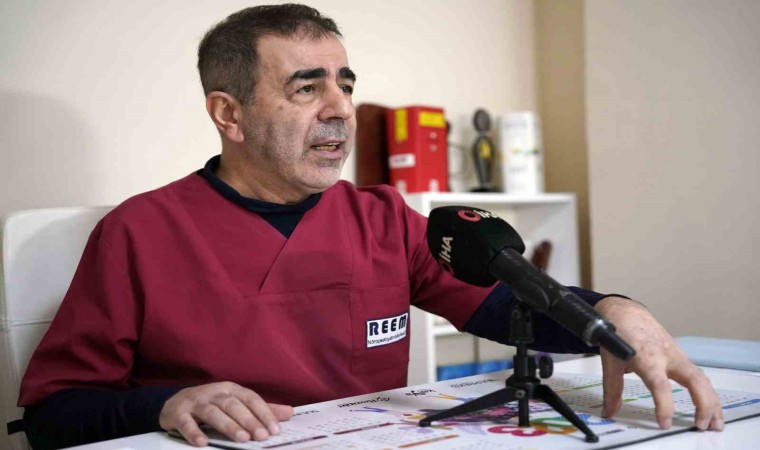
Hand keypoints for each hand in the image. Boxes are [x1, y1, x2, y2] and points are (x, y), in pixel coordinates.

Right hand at [159, 382, 293, 446]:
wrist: (175, 403)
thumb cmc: (212, 404)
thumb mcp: (236, 402)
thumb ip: (261, 409)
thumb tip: (289, 413)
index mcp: (231, 389)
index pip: (251, 398)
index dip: (263, 413)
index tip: (275, 429)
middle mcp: (214, 392)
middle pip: (233, 405)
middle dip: (249, 420)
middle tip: (261, 436)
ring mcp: (195, 402)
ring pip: (213, 412)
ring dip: (228, 425)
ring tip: (242, 439)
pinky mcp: (178, 413)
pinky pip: (186, 423)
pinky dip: (194, 432)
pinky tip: (203, 443)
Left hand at [595, 297, 723, 430]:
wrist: (626, 312)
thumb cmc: (618, 333)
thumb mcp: (610, 361)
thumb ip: (612, 389)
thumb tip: (609, 411)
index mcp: (647, 357)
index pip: (659, 384)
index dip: (664, 405)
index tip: (664, 423)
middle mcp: (667, 355)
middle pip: (694, 380)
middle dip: (703, 404)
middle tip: (702, 426)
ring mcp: (677, 354)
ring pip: (701, 378)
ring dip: (712, 401)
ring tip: (716, 423)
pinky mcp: (680, 356)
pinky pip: (698, 375)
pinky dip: (707, 392)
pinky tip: (712, 407)